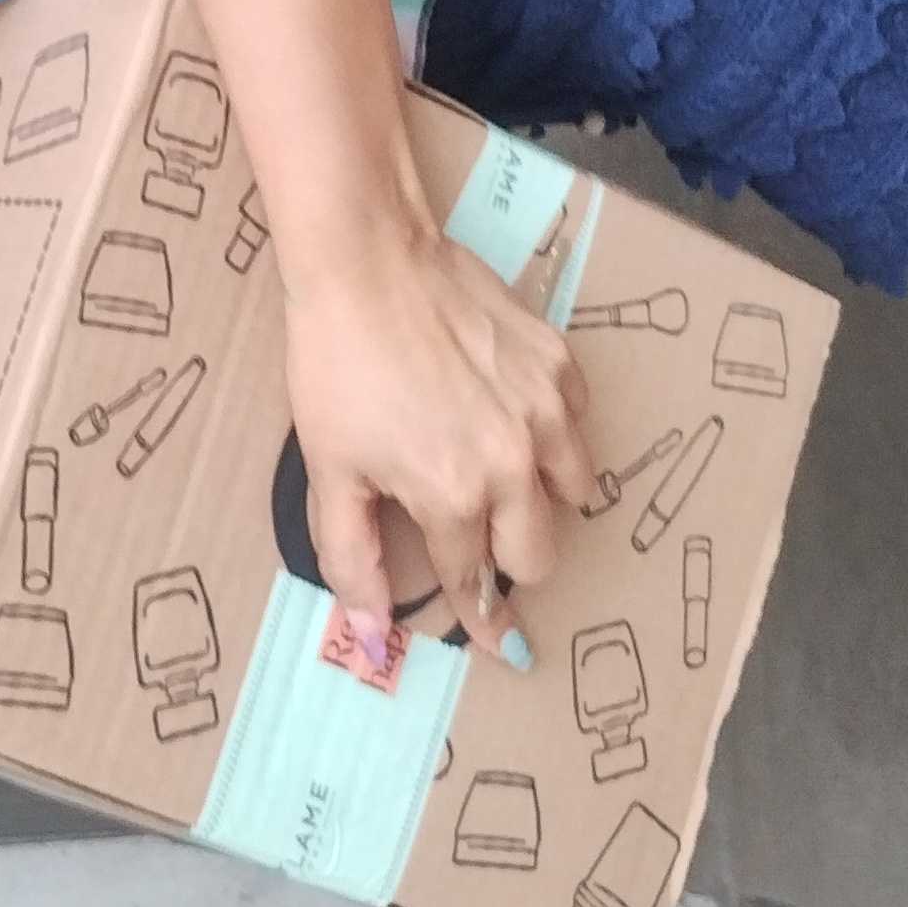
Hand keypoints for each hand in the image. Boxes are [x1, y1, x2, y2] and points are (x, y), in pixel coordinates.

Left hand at [282, 226, 596, 672]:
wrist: (367, 260)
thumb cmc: (337, 365)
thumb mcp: (330, 469)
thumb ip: (352, 557)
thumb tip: (370, 634)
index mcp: (455, 497)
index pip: (476, 585)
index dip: (482, 620)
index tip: (500, 647)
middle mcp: (514, 463)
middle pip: (542, 554)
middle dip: (510, 561)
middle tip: (475, 539)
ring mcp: (546, 411)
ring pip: (576, 493)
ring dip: (542, 501)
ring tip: (500, 478)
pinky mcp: (559, 363)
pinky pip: (578, 427)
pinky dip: (554, 437)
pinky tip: (510, 418)